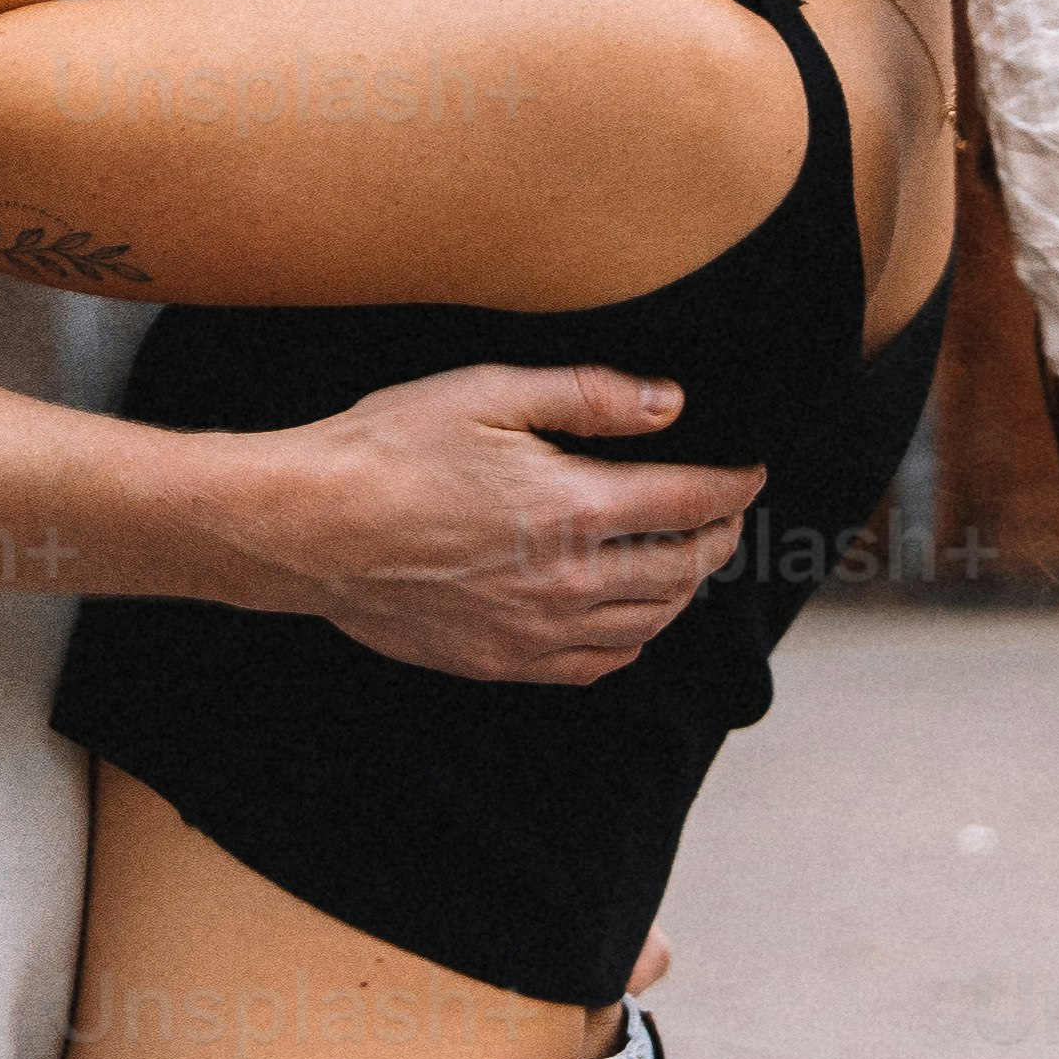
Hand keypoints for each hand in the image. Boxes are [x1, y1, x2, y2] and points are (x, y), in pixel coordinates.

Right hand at [229, 362, 764, 685]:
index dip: (732, 486)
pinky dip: (633, 639)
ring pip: (648, 623)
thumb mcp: (490, 393)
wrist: (307, 530)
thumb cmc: (389, 450)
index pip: (688, 503)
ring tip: (690, 558)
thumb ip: (590, 397)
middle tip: (729, 512)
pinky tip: (631, 617)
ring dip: (684, 590)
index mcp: (572, 509)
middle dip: (719, 537)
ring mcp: (535, 633)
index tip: (751, 473)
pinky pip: (596, 665)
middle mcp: (567, 583)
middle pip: (682, 570)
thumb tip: (670, 403)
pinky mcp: (501, 662)